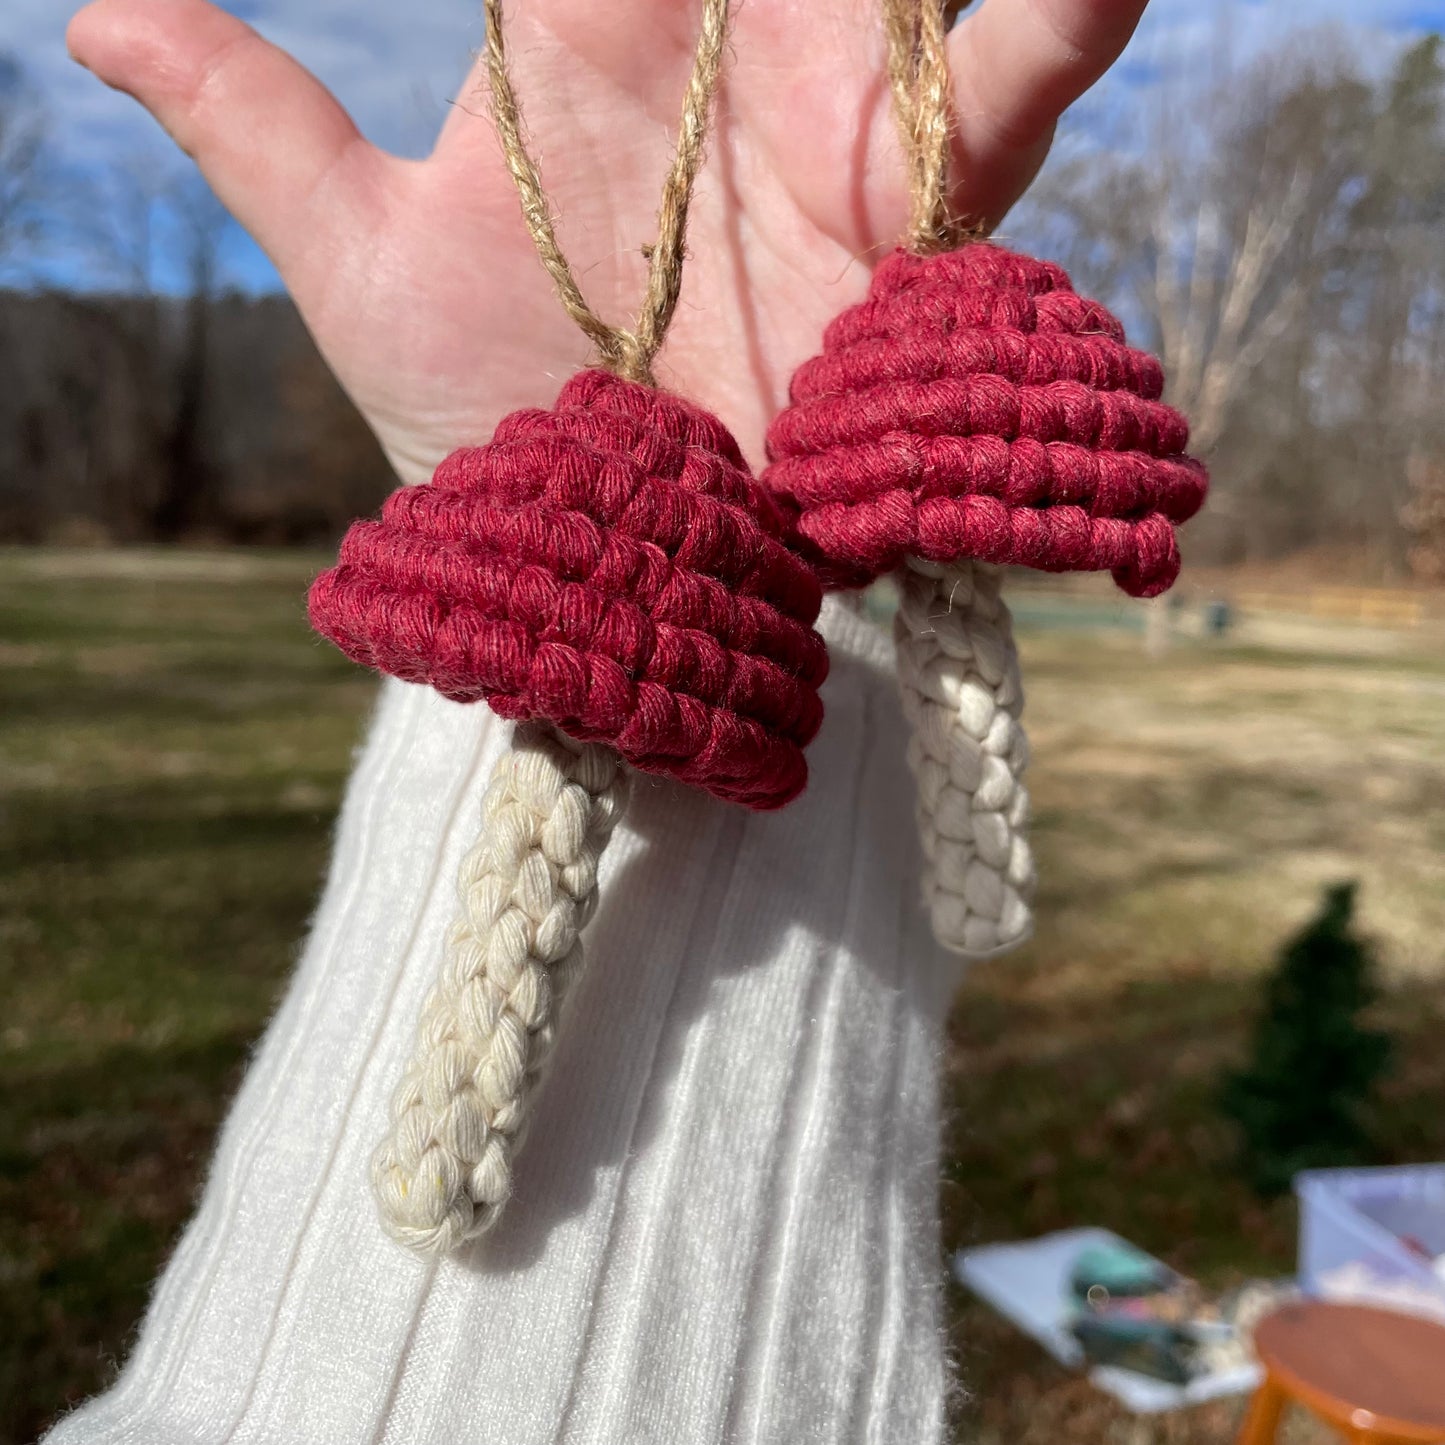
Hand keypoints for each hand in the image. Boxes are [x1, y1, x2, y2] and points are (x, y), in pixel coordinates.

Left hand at [68, 0, 1148, 483]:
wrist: (611, 576)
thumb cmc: (485, 439)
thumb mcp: (363, 274)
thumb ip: (259, 126)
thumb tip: (89, 23)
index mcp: (582, 23)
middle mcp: (723, 54)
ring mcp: (828, 124)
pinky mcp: (919, 217)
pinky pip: (1013, 90)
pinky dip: (1067, 13)